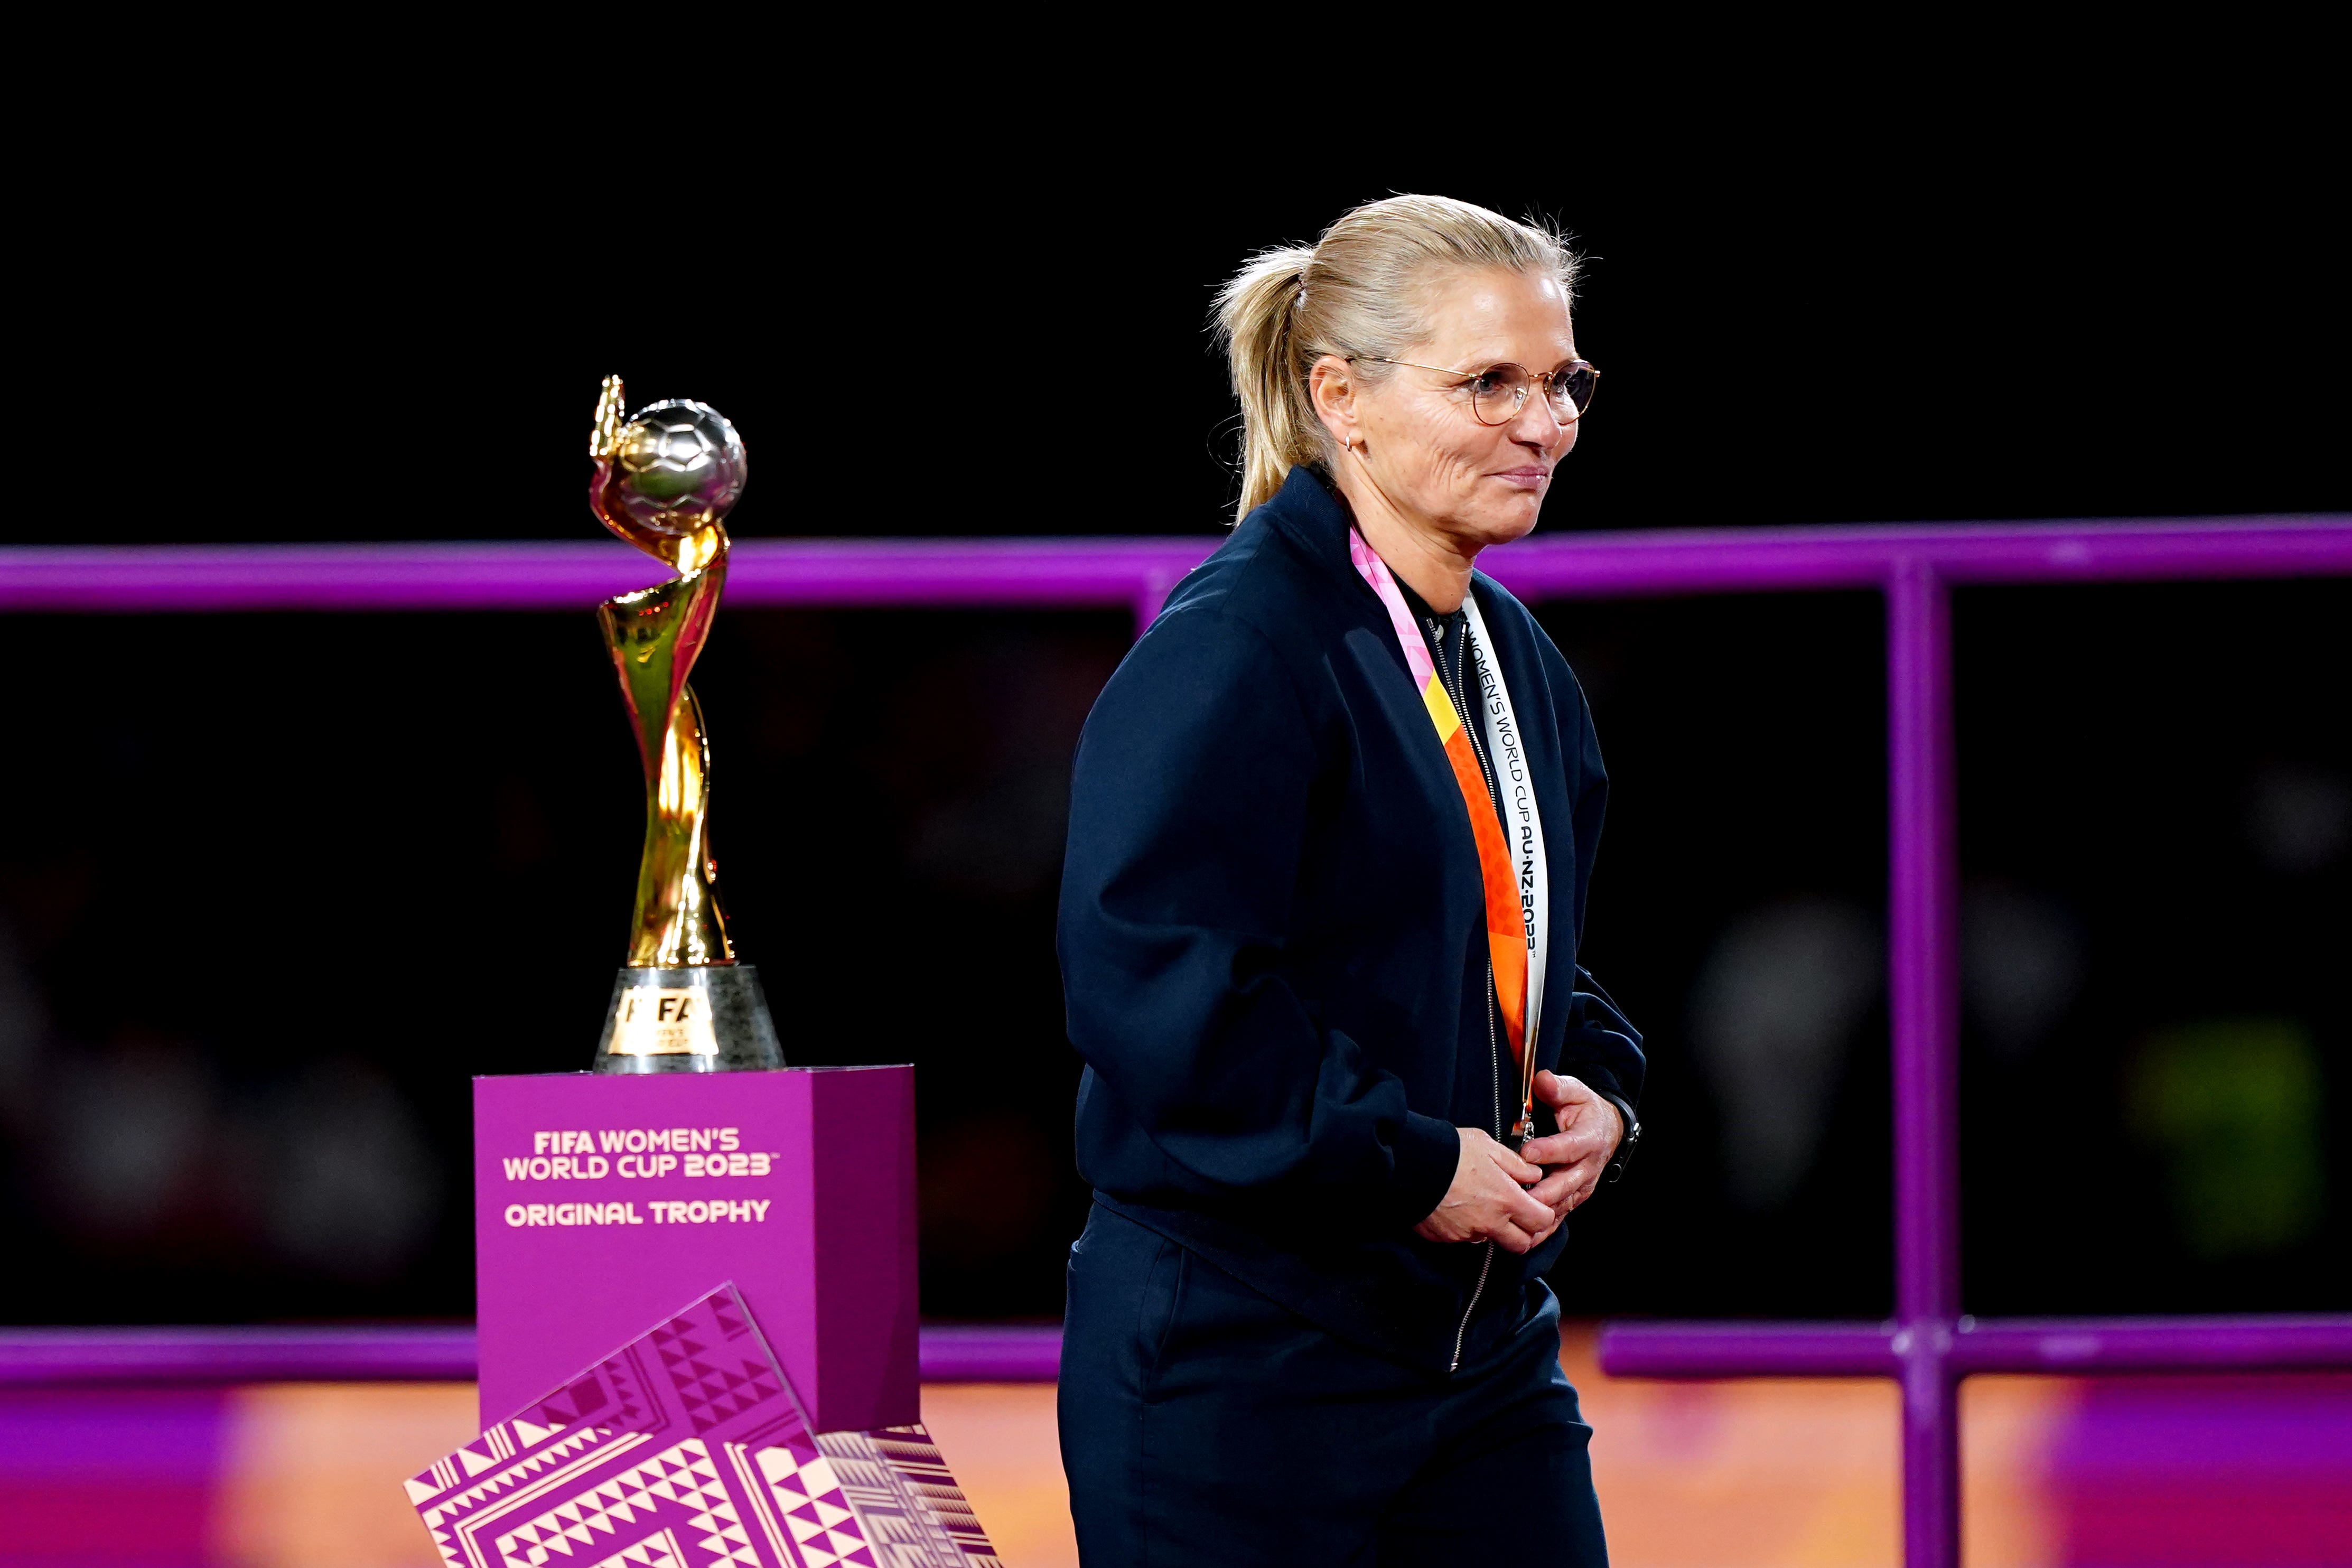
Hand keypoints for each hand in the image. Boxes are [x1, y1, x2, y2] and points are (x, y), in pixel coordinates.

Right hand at [1414, 1128, 1555, 1253]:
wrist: (1408, 1164)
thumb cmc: (1450, 1151)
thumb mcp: (1488, 1146)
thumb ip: (1515, 1164)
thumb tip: (1532, 1175)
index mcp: (1507, 1200)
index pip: (1542, 1221)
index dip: (1543, 1214)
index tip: (1535, 1204)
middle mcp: (1490, 1223)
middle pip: (1521, 1244)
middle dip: (1523, 1233)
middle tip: (1514, 1215)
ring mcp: (1467, 1234)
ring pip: (1491, 1241)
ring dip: (1492, 1229)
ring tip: (1480, 1205)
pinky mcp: (1446, 1238)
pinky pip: (1464, 1238)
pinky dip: (1466, 1227)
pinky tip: (1457, 1207)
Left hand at [1519, 1071, 1623, 1231]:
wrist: (1605, 1130)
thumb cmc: (1584, 1109)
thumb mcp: (1575, 1091)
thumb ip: (1558, 1087)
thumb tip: (1543, 1080)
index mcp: (1588, 1138)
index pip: (1568, 1147)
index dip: (1549, 1150)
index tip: (1527, 1153)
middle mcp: (1588, 1166)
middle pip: (1567, 1182)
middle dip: (1544, 1191)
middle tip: (1520, 1196)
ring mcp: (1582, 1184)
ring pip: (1564, 1203)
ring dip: (1543, 1213)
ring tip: (1520, 1220)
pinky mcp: (1575, 1197)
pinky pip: (1561, 1214)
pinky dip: (1545, 1227)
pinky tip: (1527, 1236)